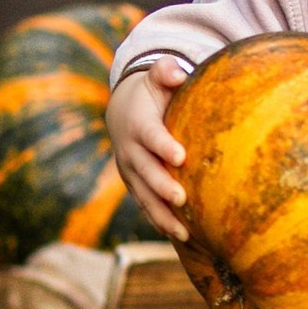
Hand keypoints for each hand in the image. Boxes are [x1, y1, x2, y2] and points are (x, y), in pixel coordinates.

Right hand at [105, 58, 190, 240]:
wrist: (123, 112)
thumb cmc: (152, 95)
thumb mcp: (156, 79)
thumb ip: (166, 72)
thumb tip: (177, 72)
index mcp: (139, 124)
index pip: (151, 135)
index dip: (163, 145)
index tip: (180, 157)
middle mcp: (131, 151)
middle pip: (146, 171)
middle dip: (162, 186)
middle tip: (182, 199)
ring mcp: (131, 171)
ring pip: (145, 195)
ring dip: (162, 214)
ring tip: (184, 232)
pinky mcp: (135, 185)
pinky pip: (145, 205)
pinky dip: (159, 220)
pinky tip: (179, 236)